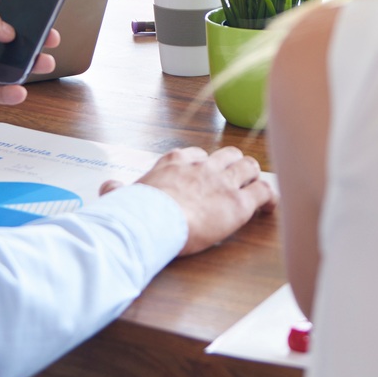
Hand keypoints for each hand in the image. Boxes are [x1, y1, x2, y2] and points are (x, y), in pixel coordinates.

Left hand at [0, 0, 57, 142]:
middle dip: (31, 39)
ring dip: (28, 66)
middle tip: (48, 39)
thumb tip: (6, 28)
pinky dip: (12, 92)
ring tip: (42, 64)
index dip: (15, 9)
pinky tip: (16, 91)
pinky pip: (0, 92)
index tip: (35, 9)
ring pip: (9, 66)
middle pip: (8, 40)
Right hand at [101, 146, 274, 253]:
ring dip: (253, 176)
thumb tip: (108, 187)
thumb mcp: (121, 196)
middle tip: (236, 179)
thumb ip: (117, 190)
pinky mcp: (238, 203)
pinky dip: (269, 197)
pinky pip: (263, 191)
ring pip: (249, 166)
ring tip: (254, 187)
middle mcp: (202, 167)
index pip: (196, 155)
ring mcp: (222, 182)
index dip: (204, 165)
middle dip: (234, 165)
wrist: (150, 221)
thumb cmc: (135, 211)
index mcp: (175, 162)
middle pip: (228, 155)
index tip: (204, 175)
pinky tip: (270, 206)